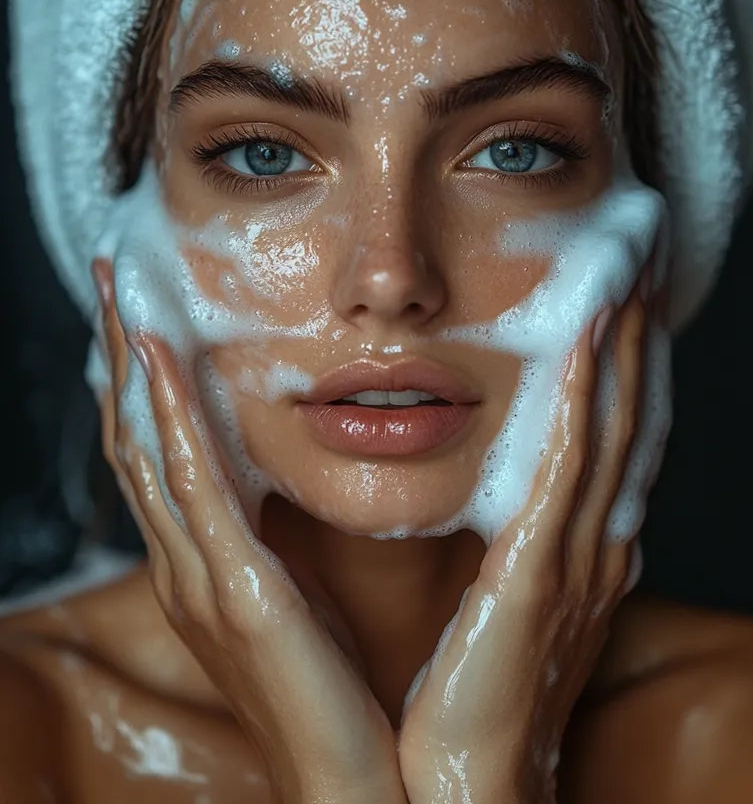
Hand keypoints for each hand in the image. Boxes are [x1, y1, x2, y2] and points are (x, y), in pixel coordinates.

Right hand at [94, 260, 407, 803]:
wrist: (358, 783)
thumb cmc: (336, 690)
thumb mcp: (301, 596)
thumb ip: (278, 539)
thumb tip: (282, 475)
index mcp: (204, 565)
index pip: (160, 454)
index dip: (141, 383)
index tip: (144, 314)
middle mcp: (185, 565)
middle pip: (137, 438)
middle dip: (120, 356)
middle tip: (115, 278)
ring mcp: (200, 579)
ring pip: (148, 449)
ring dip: (131, 366)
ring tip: (124, 294)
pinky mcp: (235, 591)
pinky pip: (191, 486)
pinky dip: (167, 417)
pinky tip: (157, 359)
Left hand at [399, 268, 664, 802]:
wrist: (457, 789)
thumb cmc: (466, 694)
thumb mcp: (497, 601)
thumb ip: (508, 537)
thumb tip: (498, 489)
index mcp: (580, 547)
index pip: (613, 430)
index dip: (624, 357)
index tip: (619, 291)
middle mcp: (597, 543)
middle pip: (629, 413)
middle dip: (638, 333)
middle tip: (641, 256)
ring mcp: (577, 559)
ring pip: (613, 427)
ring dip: (622, 345)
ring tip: (625, 270)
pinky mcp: (540, 577)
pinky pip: (571, 470)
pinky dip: (586, 399)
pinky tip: (588, 340)